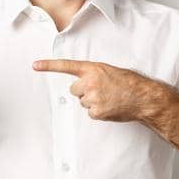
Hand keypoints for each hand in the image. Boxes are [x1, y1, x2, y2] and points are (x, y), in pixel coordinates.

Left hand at [32, 59, 166, 122]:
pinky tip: (111, 107)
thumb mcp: (110, 71)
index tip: (35, 65)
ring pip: (82, 101)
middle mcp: (90, 82)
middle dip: (84, 91)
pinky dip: (99, 111)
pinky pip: (90, 112)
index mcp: (93, 69)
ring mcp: (92, 98)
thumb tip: (83, 84)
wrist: (144, 98)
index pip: (67, 66)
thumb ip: (94, 74)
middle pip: (74, 89)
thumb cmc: (130, 83)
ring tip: (109, 98)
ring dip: (92, 101)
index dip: (49, 66)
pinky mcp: (96, 111)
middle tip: (102, 91)